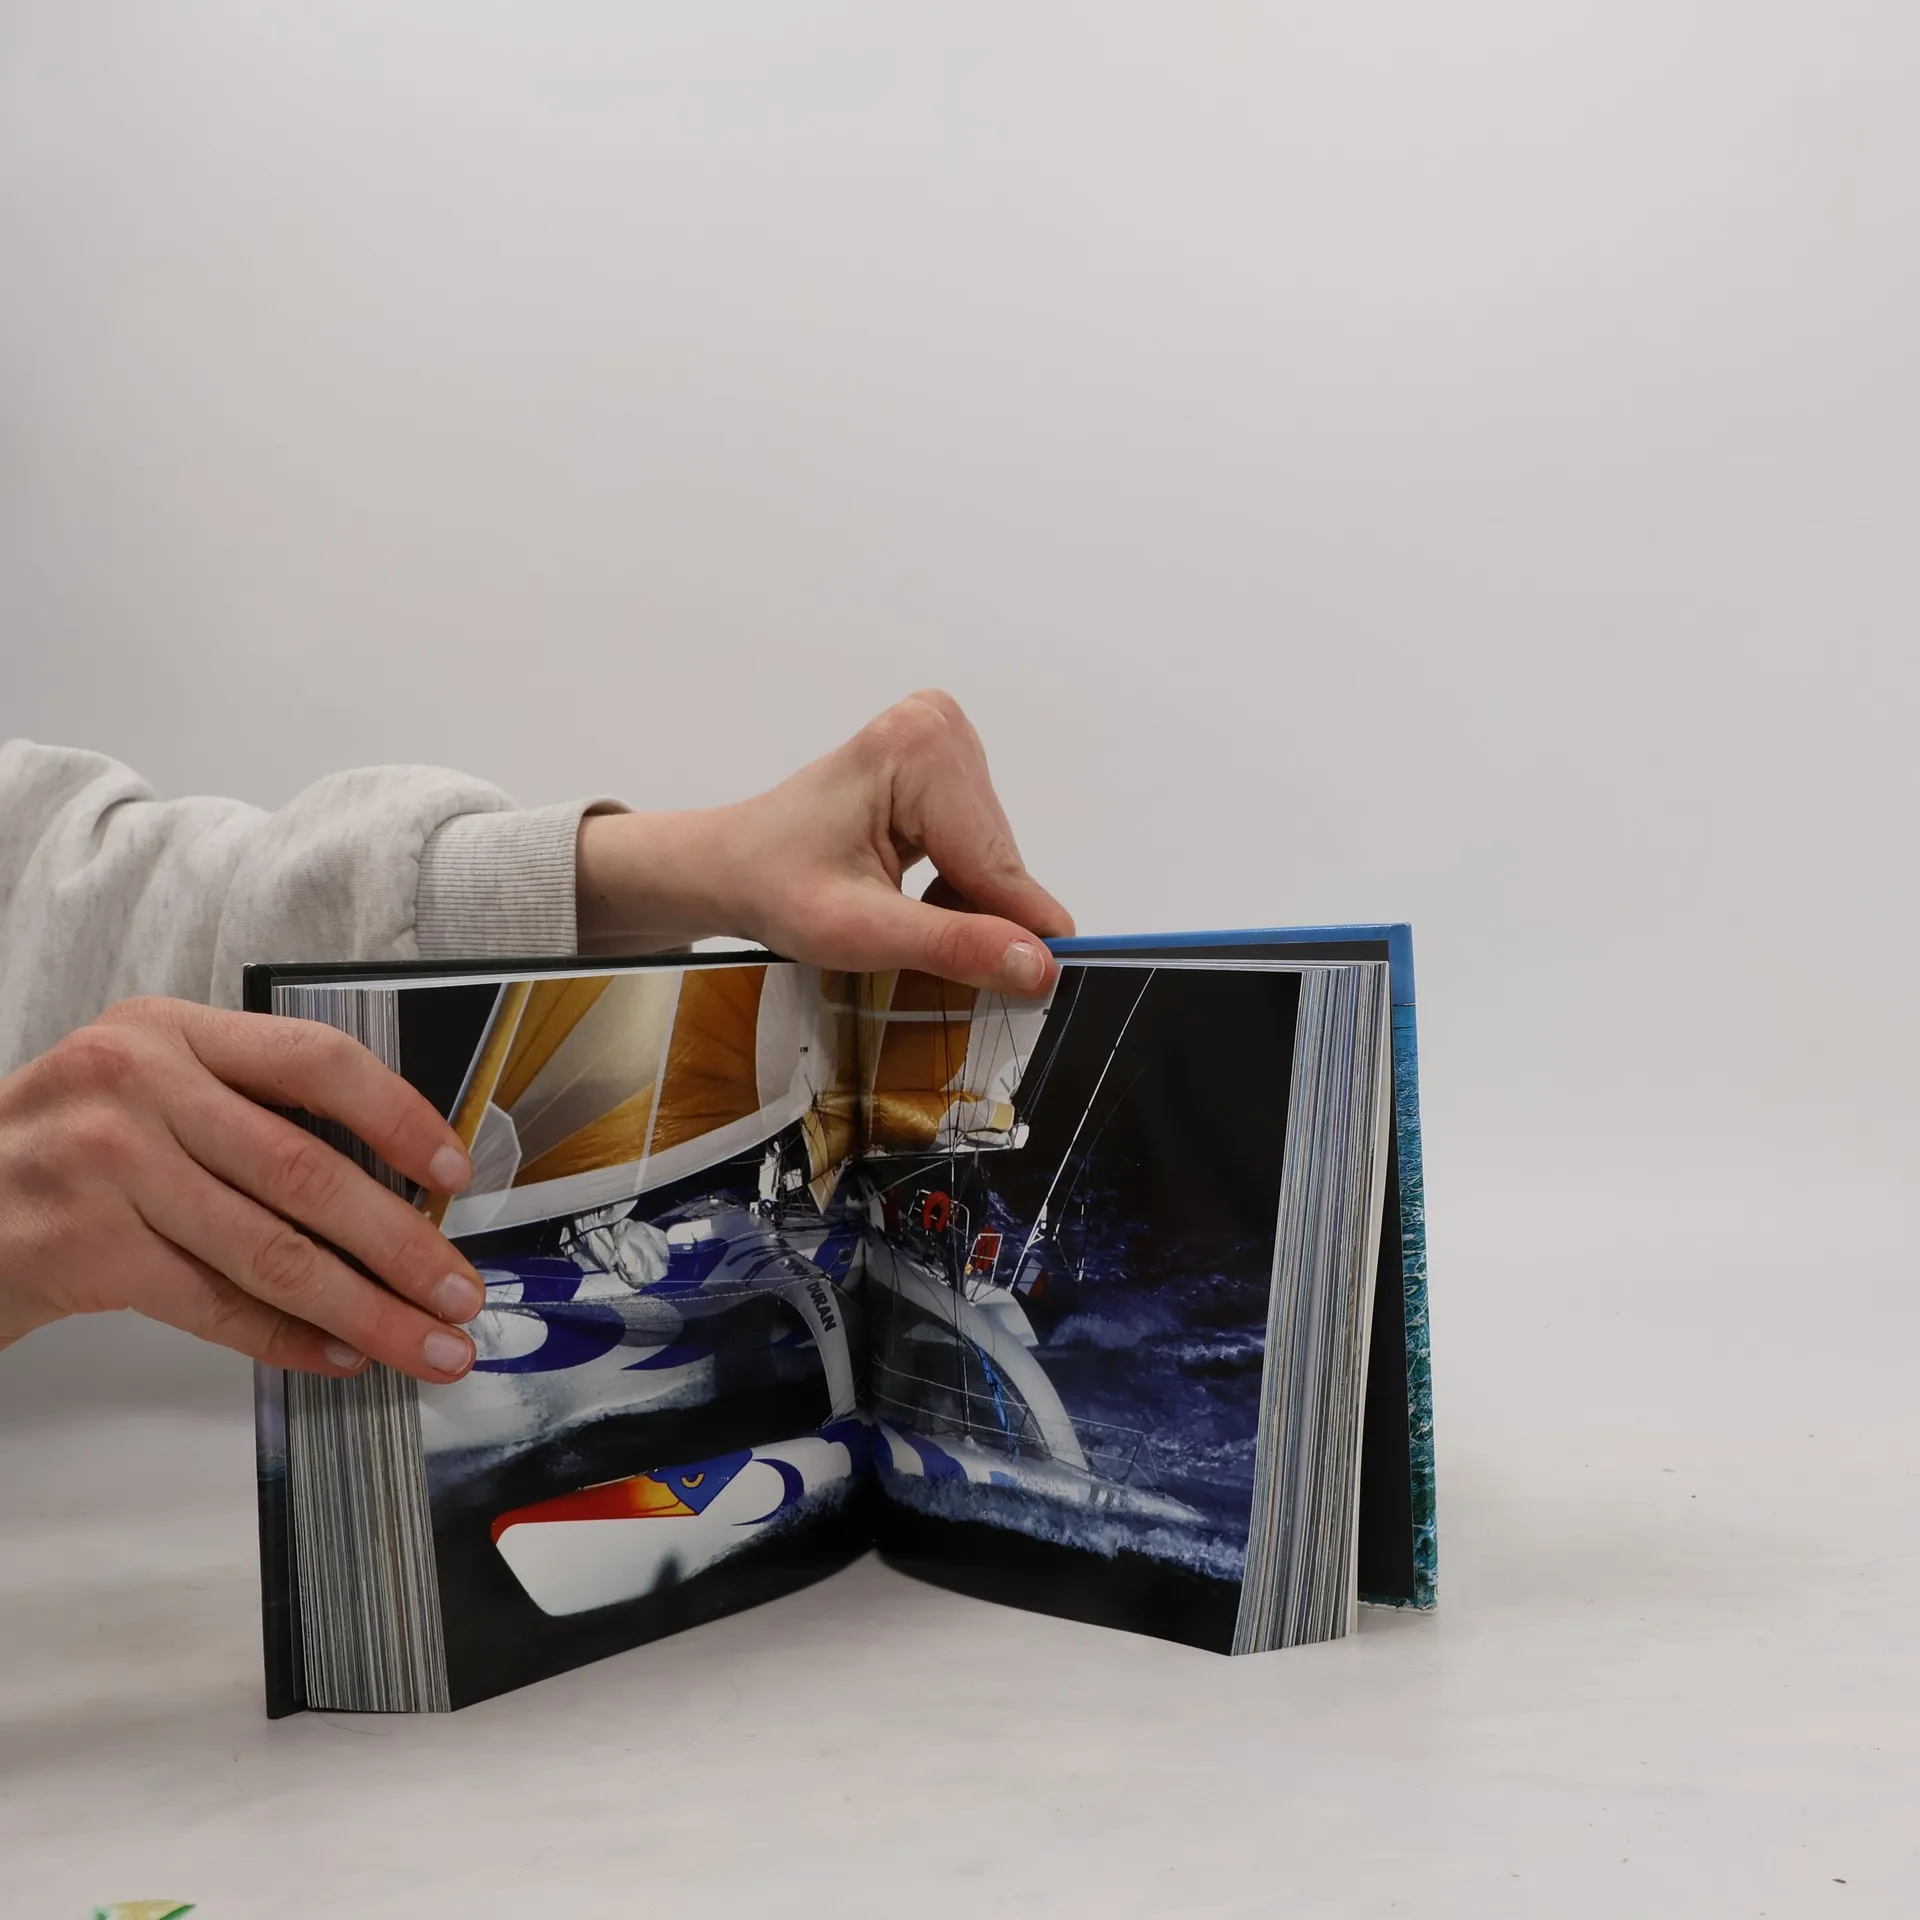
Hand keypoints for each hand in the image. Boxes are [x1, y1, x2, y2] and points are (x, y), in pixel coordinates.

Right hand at [0, 997, 484, 1381]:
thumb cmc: (71, 1146)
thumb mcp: (151, 1085)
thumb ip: (252, 1109)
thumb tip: (396, 1181)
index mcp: (175, 1033)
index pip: (317, 1060)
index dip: (399, 1116)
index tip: (456, 1171)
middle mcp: (140, 1086)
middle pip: (306, 1171)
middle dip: (402, 1243)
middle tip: (461, 1291)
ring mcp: (107, 1166)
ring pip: (271, 1250)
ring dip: (364, 1308)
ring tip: (425, 1342)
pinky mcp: (83, 1248)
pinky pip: (214, 1304)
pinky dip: (286, 1337)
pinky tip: (338, 1355)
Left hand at [575, 690, 1075, 992]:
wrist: (731, 865)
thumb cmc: (772, 885)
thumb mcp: (858, 931)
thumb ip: (952, 946)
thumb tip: (1037, 964)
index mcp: (919, 748)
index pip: (993, 861)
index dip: (1018, 932)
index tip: (1048, 986)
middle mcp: (938, 727)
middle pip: (998, 858)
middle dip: (977, 916)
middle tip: (923, 951)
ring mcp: (941, 742)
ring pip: (993, 857)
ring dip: (967, 905)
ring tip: (903, 919)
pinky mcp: (942, 766)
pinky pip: (979, 846)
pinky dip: (958, 887)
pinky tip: (913, 900)